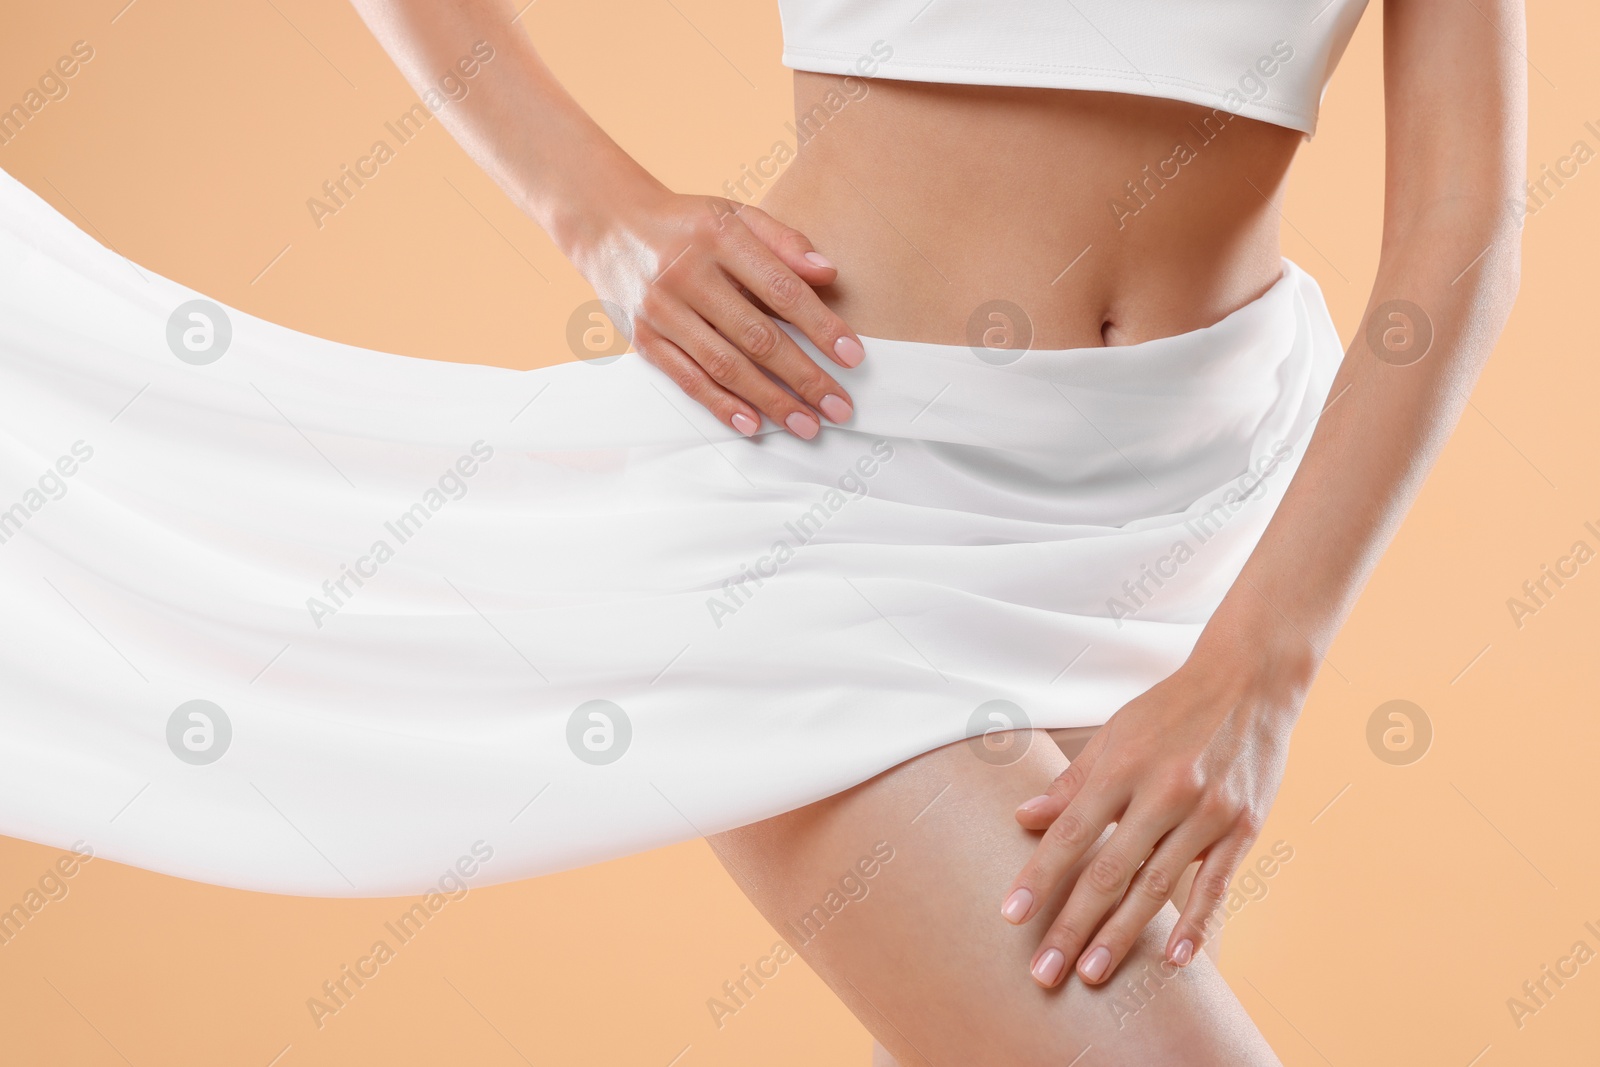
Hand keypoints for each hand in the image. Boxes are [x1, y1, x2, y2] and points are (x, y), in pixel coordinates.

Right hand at [573, 186, 865, 439]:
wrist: (607, 225)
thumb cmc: (687, 224)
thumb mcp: (735, 214)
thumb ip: (784, 241)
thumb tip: (828, 272)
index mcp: (718, 237)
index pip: (780, 289)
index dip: (821, 325)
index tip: (853, 356)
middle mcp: (686, 275)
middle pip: (756, 336)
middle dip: (804, 376)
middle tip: (839, 406)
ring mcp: (661, 310)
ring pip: (724, 365)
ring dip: (770, 401)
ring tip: (807, 424)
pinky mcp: (644, 339)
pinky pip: (688, 379)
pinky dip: (722, 405)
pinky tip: (753, 424)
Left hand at [999, 649, 1306, 987]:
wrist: (1250, 680)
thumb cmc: (1171, 708)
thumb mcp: (1114, 732)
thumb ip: (1072, 783)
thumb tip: (1023, 818)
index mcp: (1123, 765)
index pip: (1070, 832)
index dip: (1039, 877)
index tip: (1012, 916)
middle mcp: (1164, 790)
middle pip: (1110, 870)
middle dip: (1073, 925)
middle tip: (1046, 972)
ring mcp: (1208, 812)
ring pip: (1157, 886)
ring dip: (1122, 935)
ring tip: (1092, 973)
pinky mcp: (1244, 826)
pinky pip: (1215, 885)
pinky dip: (1195, 924)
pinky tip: (1171, 958)